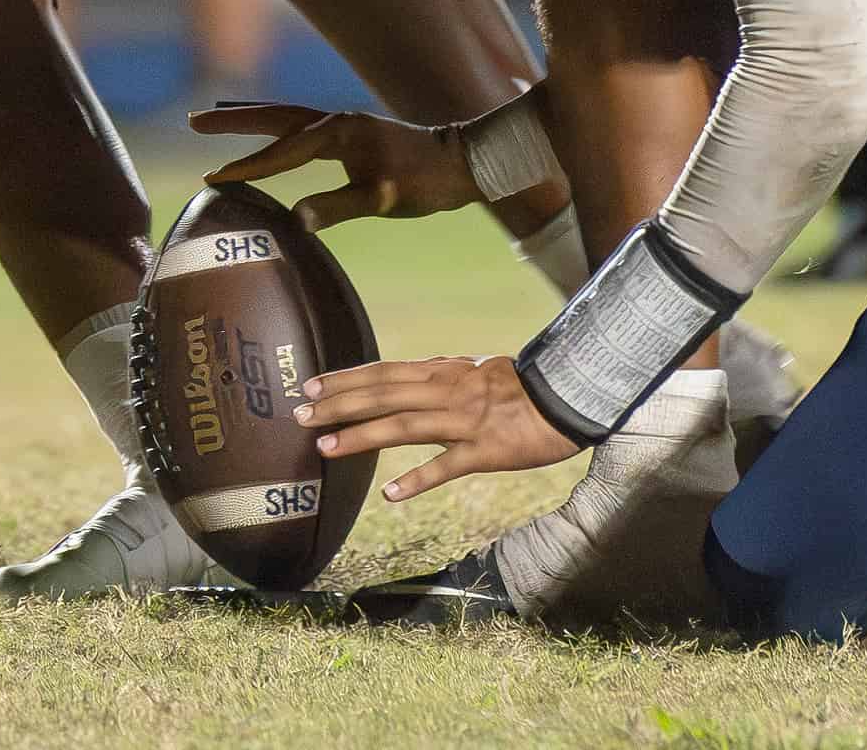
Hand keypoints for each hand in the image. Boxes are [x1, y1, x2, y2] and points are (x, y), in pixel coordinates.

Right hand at [190, 100, 478, 229]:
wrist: (461, 162)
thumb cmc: (424, 181)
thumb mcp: (383, 198)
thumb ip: (338, 205)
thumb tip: (294, 218)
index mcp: (339, 133)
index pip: (283, 152)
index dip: (248, 167)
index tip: (214, 178)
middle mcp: (336, 121)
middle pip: (274, 116)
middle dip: (234, 120)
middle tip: (193, 121)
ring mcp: (343, 125)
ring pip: (286, 118)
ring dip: (251, 119)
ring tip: (215, 119)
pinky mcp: (350, 134)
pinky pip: (300, 128)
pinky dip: (276, 129)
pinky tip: (270, 138)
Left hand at [296, 354, 578, 502]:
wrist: (567, 398)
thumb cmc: (522, 387)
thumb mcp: (476, 371)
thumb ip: (443, 375)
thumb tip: (412, 376)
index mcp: (444, 372)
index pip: (385, 372)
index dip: (347, 379)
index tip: (311, 386)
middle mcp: (447, 391)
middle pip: (384, 395)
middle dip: (339, 404)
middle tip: (299, 414)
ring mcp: (464, 421)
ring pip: (404, 426)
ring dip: (362, 436)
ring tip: (325, 447)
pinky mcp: (485, 451)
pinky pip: (447, 466)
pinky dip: (418, 479)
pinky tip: (391, 496)